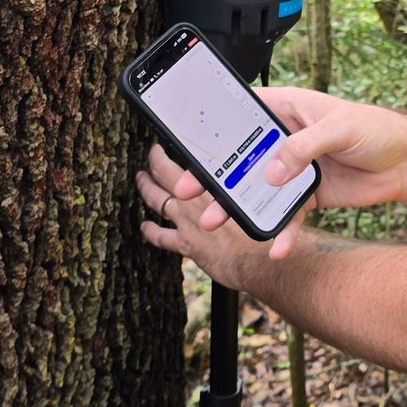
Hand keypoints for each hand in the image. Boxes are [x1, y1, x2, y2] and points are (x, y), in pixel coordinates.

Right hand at [135, 86, 406, 259]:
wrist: (406, 163)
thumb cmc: (375, 129)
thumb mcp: (339, 127)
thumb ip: (303, 147)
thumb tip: (272, 172)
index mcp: (285, 110)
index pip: (239, 115)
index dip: (212, 130)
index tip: (189, 149)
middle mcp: (282, 139)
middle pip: (239, 157)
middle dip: (212, 177)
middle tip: (188, 194)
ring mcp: (292, 169)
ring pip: (257, 189)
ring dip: (237, 208)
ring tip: (217, 223)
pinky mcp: (307, 195)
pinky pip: (287, 215)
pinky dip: (282, 232)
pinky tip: (277, 248)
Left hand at [135, 147, 269, 288]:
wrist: (259, 263)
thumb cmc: (264, 231)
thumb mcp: (259, 197)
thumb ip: (249, 181)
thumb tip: (252, 167)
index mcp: (213, 185)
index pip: (185, 160)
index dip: (173, 151)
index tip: (168, 143)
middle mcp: (196, 200)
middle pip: (165, 174)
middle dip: (155, 163)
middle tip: (153, 154)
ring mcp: (188, 222)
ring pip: (157, 200)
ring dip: (146, 189)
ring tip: (142, 180)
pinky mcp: (187, 244)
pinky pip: (160, 237)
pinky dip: (150, 231)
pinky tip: (145, 227)